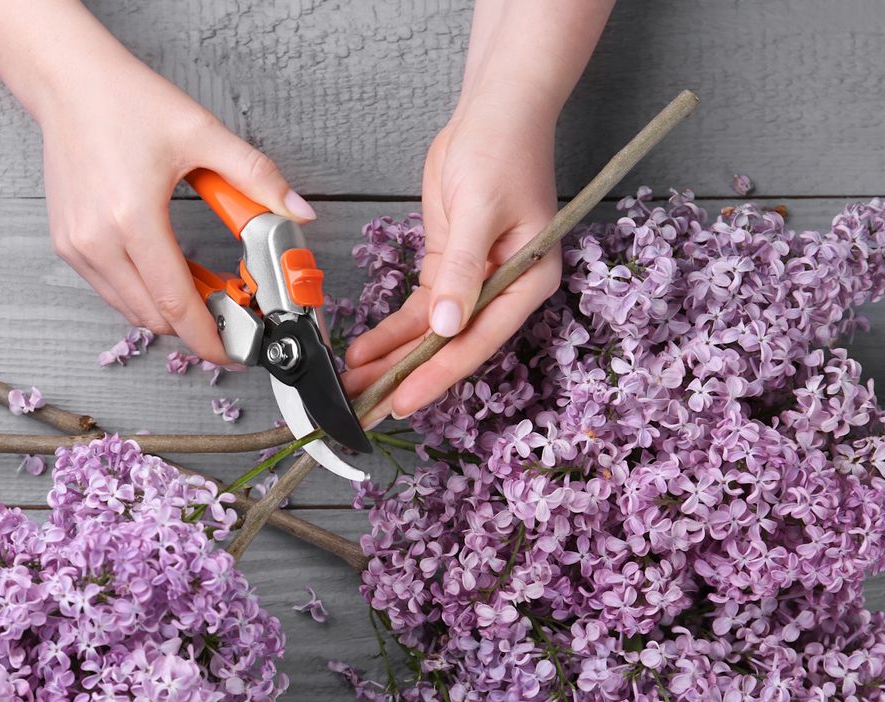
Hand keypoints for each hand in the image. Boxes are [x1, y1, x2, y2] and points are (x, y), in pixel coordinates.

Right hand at [0, 0, 314, 363]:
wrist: (69, 83)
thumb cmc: (125, 102)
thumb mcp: (203, 134)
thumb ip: (257, 176)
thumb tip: (296, 212)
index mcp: (133, 218)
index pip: (176, 303)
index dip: (209, 338)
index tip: (234, 352)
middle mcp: (97, 240)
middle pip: (154, 317)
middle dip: (196, 325)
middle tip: (232, 308)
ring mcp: (76, 246)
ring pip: (130, 310)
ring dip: (168, 310)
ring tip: (203, 288)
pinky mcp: (66, 244)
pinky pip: (110, 290)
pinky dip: (142, 293)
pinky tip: (168, 270)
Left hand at [344, 98, 559, 417]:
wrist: (494, 111)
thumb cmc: (502, 150)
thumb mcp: (479, 211)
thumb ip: (461, 271)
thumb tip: (446, 326)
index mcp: (528, 280)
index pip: (477, 341)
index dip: (437, 374)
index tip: (403, 400)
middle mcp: (505, 289)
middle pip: (452, 346)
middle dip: (408, 376)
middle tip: (368, 406)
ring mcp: (475, 281)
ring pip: (431, 334)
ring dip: (394, 359)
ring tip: (356, 384)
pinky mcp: (448, 267)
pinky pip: (419, 311)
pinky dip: (393, 331)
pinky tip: (367, 350)